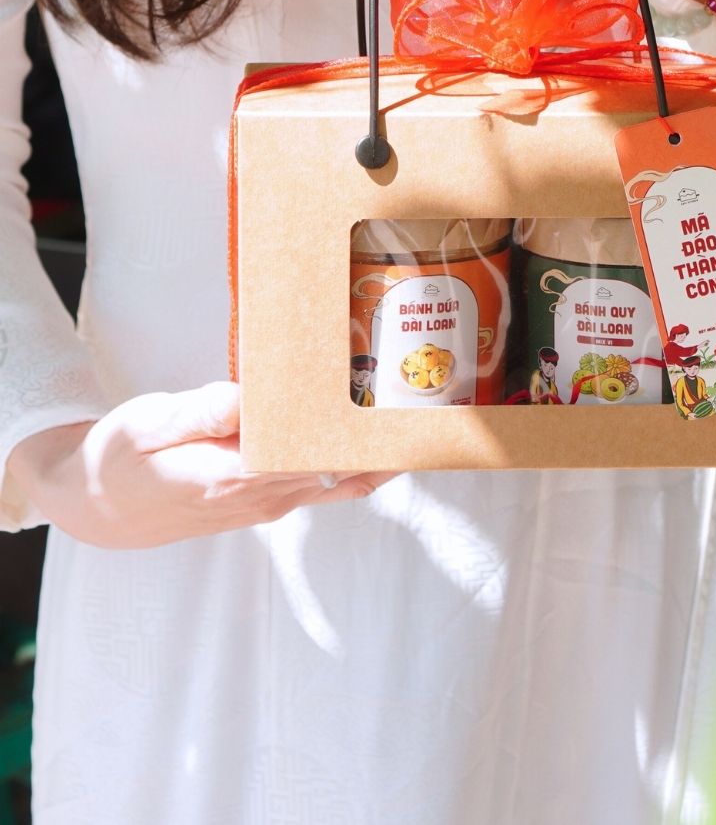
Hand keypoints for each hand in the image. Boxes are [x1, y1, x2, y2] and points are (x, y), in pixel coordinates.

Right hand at [6, 382, 392, 548]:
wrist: (98, 508)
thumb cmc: (121, 456)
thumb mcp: (150, 422)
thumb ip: (201, 410)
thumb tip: (250, 397)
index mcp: (236, 476)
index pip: (318, 460)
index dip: (363, 439)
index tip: (399, 412)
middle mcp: (263, 497)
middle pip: (343, 472)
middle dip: (383, 441)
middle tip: (427, 401)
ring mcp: (269, 504)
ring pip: (340, 480)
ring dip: (374, 451)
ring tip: (413, 410)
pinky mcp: (266, 499)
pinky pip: (324, 483)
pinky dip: (353, 461)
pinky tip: (369, 432)